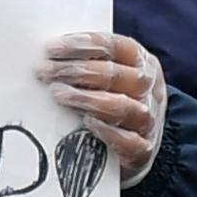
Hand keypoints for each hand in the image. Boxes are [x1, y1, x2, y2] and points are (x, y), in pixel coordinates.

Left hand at [37, 33, 166, 182]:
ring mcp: (150, 121)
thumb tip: (48, 55)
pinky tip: (86, 123)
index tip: (52, 48)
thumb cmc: (113, 100)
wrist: (132, 147)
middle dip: (77, 71)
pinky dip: (108, 132)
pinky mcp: (144, 151)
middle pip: (117, 75)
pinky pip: (130, 142)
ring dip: (87, 99)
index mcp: (142, 62)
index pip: (115, 46)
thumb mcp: (106, 75)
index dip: (83, 45)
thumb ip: (85, 63)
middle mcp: (150, 89)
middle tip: (46, 72)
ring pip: (124, 106)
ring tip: (58, 95)